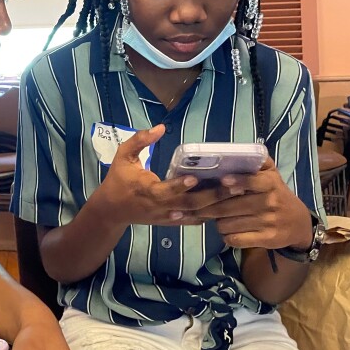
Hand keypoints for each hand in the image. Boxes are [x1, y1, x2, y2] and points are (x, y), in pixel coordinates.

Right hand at [97, 125, 236, 226]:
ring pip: (196, 214)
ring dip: (217, 206)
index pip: (166, 190)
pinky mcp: (173, 222)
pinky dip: (211, 214)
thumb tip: (160, 127)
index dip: (180, 185)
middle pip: (189, 204)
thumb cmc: (118, 179)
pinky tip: (228, 206)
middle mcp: (160, 207)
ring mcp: (168, 217)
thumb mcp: (123, 156)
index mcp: (147, 190)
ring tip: (238, 193)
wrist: (111, 210)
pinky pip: (195, 220)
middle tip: (234, 184)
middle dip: (212, 196)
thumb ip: (139, 141)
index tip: (195, 177)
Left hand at [190, 156, 312, 249]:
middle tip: (196, 205)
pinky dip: (226, 235)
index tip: (223, 180)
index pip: (254, 181)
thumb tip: (233, 152)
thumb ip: (256, 161)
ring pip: (228, 223)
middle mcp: (270, 202)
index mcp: (270, 183)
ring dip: (217, 221)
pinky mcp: (267, 239)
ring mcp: (268, 222)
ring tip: (217, 217)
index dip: (238, 181)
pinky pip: (235, 239)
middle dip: (209, 206)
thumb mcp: (271, 174)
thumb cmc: (275, 193)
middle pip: (230, 206)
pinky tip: (228, 230)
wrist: (298, 222)